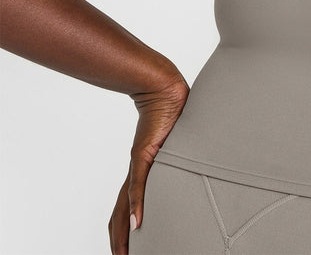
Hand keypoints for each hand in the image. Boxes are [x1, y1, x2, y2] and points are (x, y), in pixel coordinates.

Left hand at [108, 73, 189, 254]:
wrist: (164, 91)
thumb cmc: (170, 116)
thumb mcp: (172, 146)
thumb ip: (169, 160)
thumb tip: (169, 174)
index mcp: (141, 174)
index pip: (123, 211)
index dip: (121, 235)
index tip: (124, 253)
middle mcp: (135, 173)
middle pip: (119, 216)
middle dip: (119, 242)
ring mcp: (139, 165)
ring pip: (124, 207)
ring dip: (123, 234)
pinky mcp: (144, 153)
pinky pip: (138, 183)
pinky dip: (136, 204)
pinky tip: (137, 223)